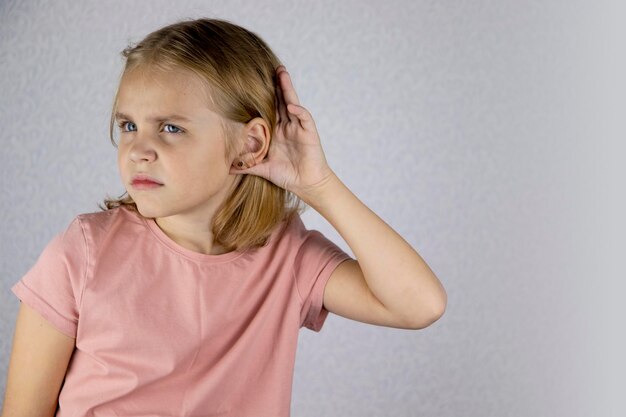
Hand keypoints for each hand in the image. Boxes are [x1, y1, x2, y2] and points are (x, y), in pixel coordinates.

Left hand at [231, 65, 335, 199]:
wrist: (306, 185)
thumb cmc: (287, 175)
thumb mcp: (262, 168)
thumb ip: (246, 165)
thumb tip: (225, 168)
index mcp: (276, 131)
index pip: (268, 108)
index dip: (261, 95)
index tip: (249, 80)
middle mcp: (287, 126)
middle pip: (279, 100)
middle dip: (275, 84)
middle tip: (268, 66)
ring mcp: (298, 127)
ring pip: (292, 103)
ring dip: (287, 88)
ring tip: (281, 73)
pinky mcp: (309, 133)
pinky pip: (304, 118)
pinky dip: (299, 111)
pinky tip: (292, 105)